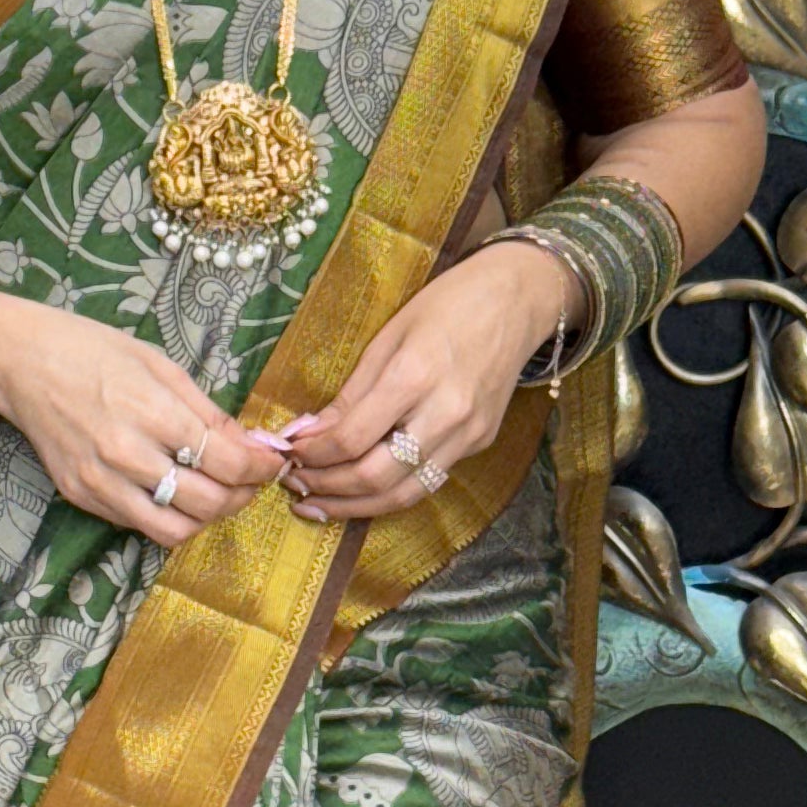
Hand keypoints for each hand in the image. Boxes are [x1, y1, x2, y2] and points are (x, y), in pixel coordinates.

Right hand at [0, 286, 285, 552]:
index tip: (271, 463)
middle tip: (248, 479)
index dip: (261, 469)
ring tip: (214, 492)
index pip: (227, 463)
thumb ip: (209, 412)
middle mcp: (126, 455)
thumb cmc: (94, 351)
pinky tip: (173, 489)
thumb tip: (253, 446)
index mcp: (152, 413)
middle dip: (241, 495)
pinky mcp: (81, 496)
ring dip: (205, 517)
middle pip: (208, 503)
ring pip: (174, 530)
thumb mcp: (162, 366)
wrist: (21, 362)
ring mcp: (100, 482)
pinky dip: (167, 515)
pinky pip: (138, 524)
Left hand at [277, 241, 566, 522]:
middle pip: (375, 476)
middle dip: (327, 488)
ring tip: (318, 503)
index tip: (289, 452)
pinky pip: (427, 481)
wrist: (517, 300)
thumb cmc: (448, 305)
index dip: (313, 454)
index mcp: (414, 375)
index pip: (352, 437)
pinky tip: (361, 491)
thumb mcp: (389, 336)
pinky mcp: (480, 443)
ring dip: (354, 506)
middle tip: (295, 485)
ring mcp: (468, 434)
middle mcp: (445, 413)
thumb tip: (309, 433)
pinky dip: (389, 492)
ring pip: (404, 494)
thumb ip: (351, 393)